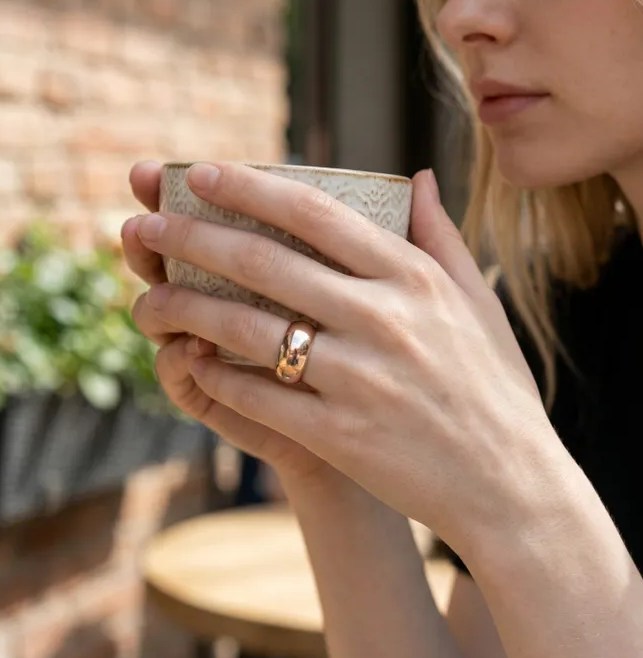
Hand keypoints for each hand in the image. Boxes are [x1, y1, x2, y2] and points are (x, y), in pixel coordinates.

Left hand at [130, 161, 565, 552]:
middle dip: (193, 237)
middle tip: (146, 226)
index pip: (315, 212)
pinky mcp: (339, 433)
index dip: (248, 187)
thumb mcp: (478, 302)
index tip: (199, 172)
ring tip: (148, 298)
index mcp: (413, 277)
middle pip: (265, 262)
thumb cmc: (494, 388)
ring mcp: (358, 377)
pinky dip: (216, 376)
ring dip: (186, 308)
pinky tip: (188, 362)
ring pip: (248, 328)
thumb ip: (441, 237)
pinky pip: (258, 396)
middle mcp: (382, 319)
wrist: (510, 485)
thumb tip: (416, 178)